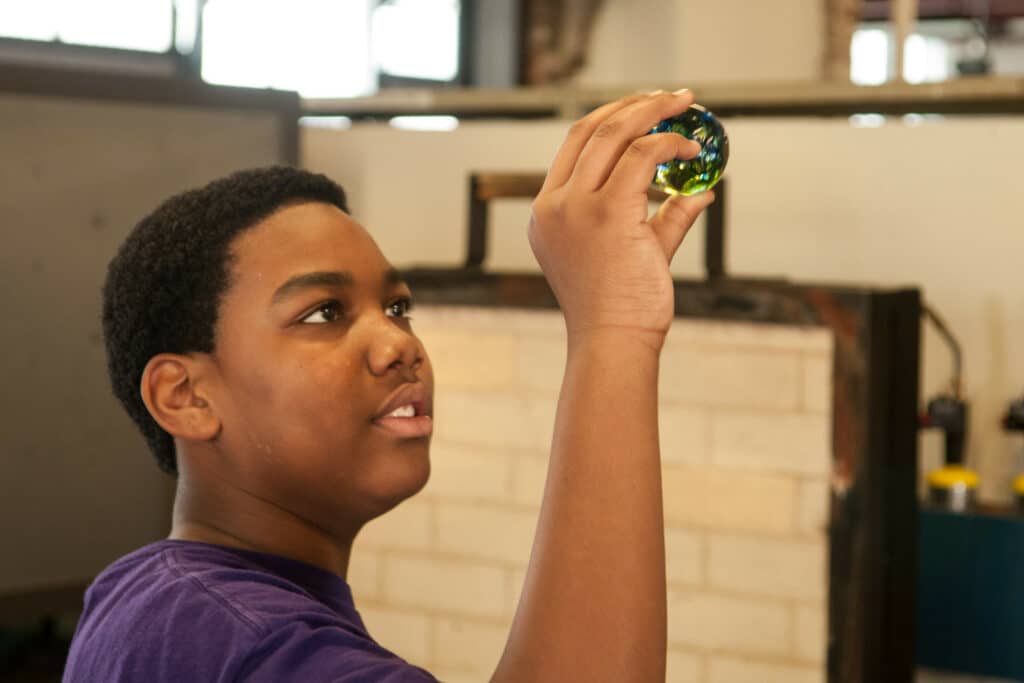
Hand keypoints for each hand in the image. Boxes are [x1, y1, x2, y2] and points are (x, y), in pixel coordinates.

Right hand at [528, 90, 716, 344]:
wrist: (613, 344)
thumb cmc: (621, 310)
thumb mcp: (638, 253)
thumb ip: (666, 219)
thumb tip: (700, 192)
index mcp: (547, 213)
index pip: (573, 146)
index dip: (610, 117)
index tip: (643, 108)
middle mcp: (554, 205)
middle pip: (590, 129)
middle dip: (634, 104)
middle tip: (671, 98)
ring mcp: (576, 207)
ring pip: (615, 133)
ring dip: (653, 112)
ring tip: (685, 106)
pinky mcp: (607, 212)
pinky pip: (643, 157)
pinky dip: (670, 145)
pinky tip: (692, 150)